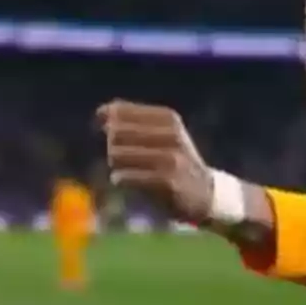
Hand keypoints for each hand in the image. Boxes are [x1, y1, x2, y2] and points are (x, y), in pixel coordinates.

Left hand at [96, 99, 213, 224]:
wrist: (205, 193)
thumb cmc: (175, 160)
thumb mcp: (161, 134)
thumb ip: (132, 121)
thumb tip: (100, 112)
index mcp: (169, 118)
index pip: (121, 111)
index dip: (108, 120)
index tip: (106, 129)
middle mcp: (172, 135)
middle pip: (116, 132)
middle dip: (112, 145)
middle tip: (120, 156)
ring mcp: (171, 158)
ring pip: (117, 154)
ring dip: (115, 164)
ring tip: (125, 169)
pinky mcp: (167, 181)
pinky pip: (126, 176)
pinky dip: (119, 179)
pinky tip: (123, 181)